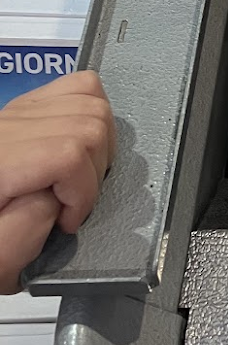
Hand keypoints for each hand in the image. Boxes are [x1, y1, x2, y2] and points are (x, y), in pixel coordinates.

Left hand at [0, 72, 114, 291]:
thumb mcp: (0, 258)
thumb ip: (31, 226)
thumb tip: (62, 195)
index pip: (67, 153)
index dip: (82, 191)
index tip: (68, 220)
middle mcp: (5, 129)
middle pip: (88, 122)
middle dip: (95, 169)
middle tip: (74, 201)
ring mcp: (16, 111)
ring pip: (91, 99)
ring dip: (100, 144)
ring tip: (79, 177)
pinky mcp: (27, 107)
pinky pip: (80, 86)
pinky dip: (94, 111)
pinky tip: (81, 145)